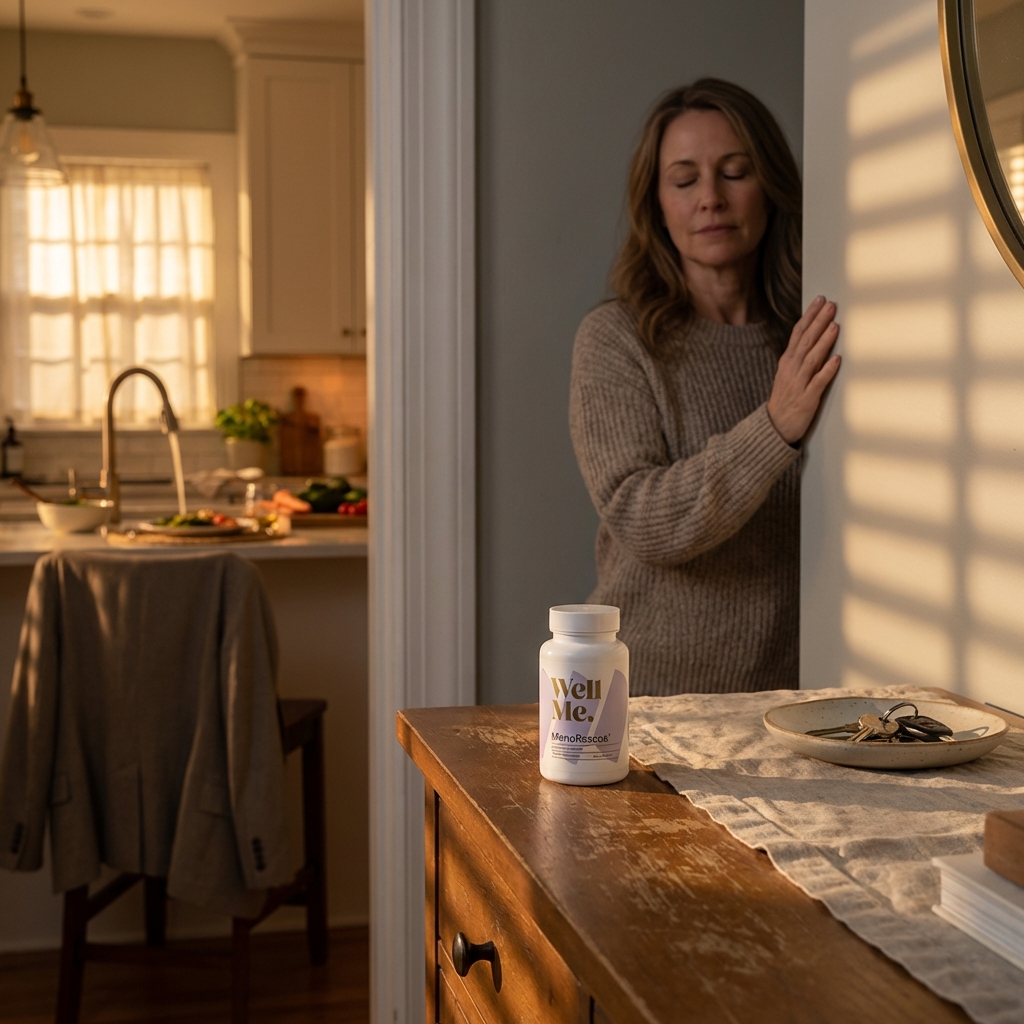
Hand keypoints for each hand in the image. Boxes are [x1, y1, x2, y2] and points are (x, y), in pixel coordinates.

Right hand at [766, 295, 841, 443]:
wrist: (774, 426)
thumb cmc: (785, 399)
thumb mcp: (787, 374)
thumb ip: (799, 356)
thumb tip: (814, 337)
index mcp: (787, 362)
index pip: (798, 333)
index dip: (809, 316)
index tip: (820, 300)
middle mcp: (792, 370)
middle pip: (805, 341)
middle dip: (818, 322)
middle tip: (830, 306)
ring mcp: (799, 384)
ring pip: (811, 358)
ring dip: (824, 342)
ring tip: (835, 326)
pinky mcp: (807, 399)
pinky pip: (818, 382)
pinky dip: (827, 370)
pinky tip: (836, 360)